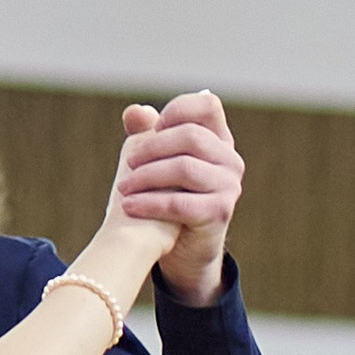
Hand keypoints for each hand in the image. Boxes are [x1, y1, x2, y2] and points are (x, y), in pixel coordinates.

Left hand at [116, 92, 243, 309]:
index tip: (154, 126)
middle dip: (153, 147)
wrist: (182, 248)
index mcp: (220, 140)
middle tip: (129, 162)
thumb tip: (135, 112)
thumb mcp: (158, 162)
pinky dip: (150, 203)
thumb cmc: (169, 197)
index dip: (180, 109)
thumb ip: (147, 134)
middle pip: (191, 136)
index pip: (208, 106)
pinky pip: (180, 203)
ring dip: (147, 176)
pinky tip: (129, 206)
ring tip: (124, 187)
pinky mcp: (220, 213)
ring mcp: (229, 187)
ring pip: (184, 168)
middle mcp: (231, 160)